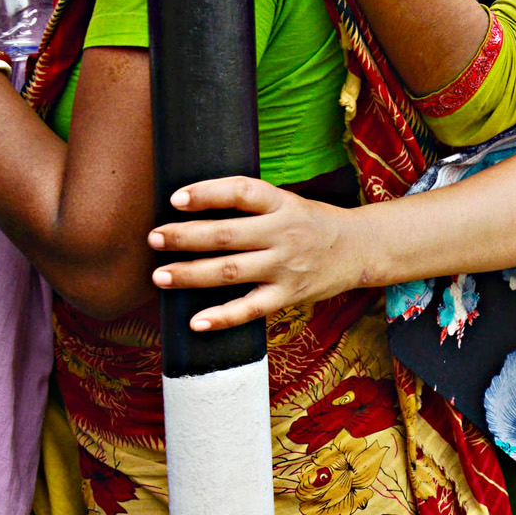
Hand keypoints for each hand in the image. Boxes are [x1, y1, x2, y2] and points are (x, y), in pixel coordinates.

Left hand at [148, 178, 365, 330]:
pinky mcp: (288, 295)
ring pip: (230, 271)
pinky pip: (250, 309)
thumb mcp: (288, 203)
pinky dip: (222, 317)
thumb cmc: (313, 224)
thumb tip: (192, 210)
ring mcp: (285, 266)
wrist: (361, 249)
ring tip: (160, 276)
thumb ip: (250, 207)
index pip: (242, 192)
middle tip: (154, 238)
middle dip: (185, 237)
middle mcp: (283, 233)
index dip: (208, 193)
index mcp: (282, 204)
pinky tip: (196, 322)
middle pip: (226, 235)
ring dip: (191, 274)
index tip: (176, 199)